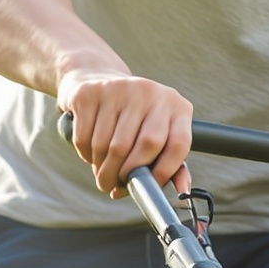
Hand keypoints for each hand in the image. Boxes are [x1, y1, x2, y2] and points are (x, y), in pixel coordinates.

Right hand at [57, 65, 191, 196]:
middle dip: (126, 174)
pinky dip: (86, 155)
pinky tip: (91, 154)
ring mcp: (120, 89)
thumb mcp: (160, 132)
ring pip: (110, 146)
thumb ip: (173, 163)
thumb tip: (183, 189)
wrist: (97, 78)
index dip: (164, 173)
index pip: (178, 144)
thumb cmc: (134, 118)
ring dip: (102, 169)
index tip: (148, 187)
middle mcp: (152, 93)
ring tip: (102, 173)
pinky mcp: (91, 93)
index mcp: (176, 106)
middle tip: (113, 186)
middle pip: (145, 146)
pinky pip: (85, 138)